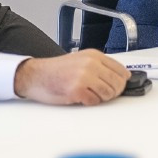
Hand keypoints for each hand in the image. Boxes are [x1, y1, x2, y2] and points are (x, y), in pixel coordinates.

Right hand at [14, 50, 128, 105]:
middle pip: (117, 83)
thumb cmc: (55, 70)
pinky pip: (94, 101)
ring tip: (89, 94)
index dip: (121, 82)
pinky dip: (89, 102)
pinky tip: (80, 97)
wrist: (35, 75)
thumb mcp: (80, 60)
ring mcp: (84, 76)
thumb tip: (118, 78)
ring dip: (101, 98)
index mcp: (93, 55)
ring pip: (108, 94)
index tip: (118, 86)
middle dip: (113, 92)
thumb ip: (99, 66)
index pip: (121, 70)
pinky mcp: (77, 90)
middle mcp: (91, 64)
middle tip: (102, 93)